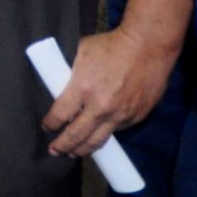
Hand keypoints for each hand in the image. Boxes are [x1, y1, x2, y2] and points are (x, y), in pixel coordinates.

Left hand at [41, 26, 175, 156]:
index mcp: (82, 88)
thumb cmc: (113, 44)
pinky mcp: (136, 116)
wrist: (149, 45)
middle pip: (76, 135)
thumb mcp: (83, 53)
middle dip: (62, 146)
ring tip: (75, 152)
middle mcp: (100, 106)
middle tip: (54, 151)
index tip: (47, 127)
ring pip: (97, 140)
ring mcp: (120, 114)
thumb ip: (73, 73)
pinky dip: (107, 132)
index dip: (50, 124)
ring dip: (83, 149)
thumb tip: (62, 85)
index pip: (60, 115)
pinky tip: (100, 133)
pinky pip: (117, 130)